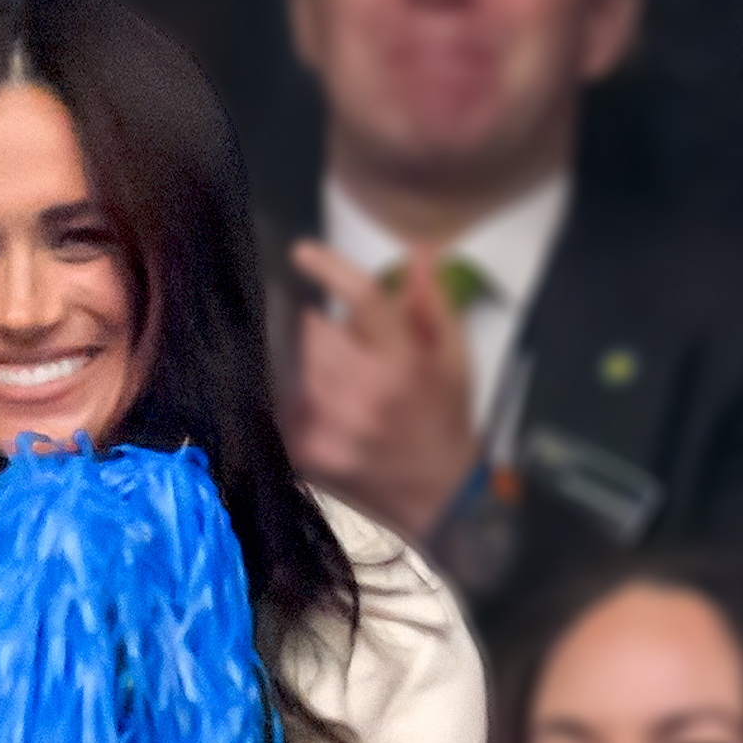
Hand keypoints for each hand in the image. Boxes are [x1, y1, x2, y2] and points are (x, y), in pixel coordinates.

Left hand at [284, 241, 478, 538]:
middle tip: (351, 346)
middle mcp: (366, 392)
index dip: (330, 268)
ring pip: (299, 364)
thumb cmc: (446, 417)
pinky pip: (289, 401)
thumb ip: (431, 302)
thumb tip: (419, 249)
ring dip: (313, 362)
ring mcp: (334, 424)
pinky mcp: (311, 450)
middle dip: (326, 328)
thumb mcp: (453, 358)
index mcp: (405, 364)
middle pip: (316, 330)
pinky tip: (330, 407)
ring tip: (347, 382)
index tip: (303, 251)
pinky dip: (300, 396)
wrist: (439, 494)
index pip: (362, 300)